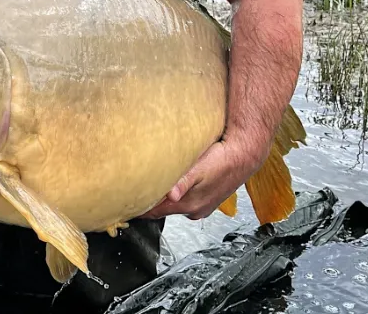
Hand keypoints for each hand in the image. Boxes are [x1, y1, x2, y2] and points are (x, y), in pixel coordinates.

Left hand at [140, 139, 261, 220]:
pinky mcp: (205, 199)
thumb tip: (171, 195)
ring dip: (160, 198)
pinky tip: (169, 184)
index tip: (122, 203)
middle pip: (161, 210)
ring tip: (145, 186)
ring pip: (171, 205)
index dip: (138, 208)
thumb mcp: (200, 169)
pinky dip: (172, 195)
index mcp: (188, 205)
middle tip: (129, 191)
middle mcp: (193, 210)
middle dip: (146, 202)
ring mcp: (200, 206)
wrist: (244, 154)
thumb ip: (184, 182)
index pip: (154, 212)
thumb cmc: (222, 160)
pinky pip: (182, 200)